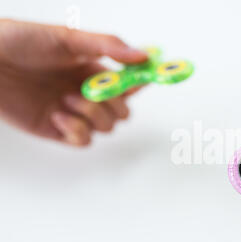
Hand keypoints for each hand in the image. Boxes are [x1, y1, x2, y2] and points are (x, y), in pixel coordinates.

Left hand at [0, 19, 147, 145]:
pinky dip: (77, 131)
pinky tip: (59, 116)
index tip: (153, 78)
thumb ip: (108, 46)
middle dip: (115, 105)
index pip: (130, 82)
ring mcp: (75, 113)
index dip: (143, 83)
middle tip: (94, 92)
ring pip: (107, 128)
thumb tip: (143, 55)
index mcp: (95, 70)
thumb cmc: (22, 42)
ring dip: (93, 115)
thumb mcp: (69, 38)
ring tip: (67, 99)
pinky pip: (84, 141)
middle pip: (123, 112)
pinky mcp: (59, 130)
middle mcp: (88, 93)